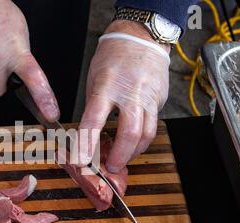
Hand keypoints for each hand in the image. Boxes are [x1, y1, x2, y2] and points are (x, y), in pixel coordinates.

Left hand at [76, 21, 169, 172]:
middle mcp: (130, 93)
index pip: (94, 120)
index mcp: (107, 86)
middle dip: (120, 156)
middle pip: (130, 133)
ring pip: (146, 134)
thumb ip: (94, 107)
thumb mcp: (94, 79)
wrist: (141, 38)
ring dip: (133, 152)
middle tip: (110, 167)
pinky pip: (153, 126)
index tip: (81, 161)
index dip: (87, 144)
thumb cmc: (113, 57)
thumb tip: (89, 136)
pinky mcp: (159, 100)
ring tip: (122, 158)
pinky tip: (133, 144)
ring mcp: (148, 97)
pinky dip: (142, 140)